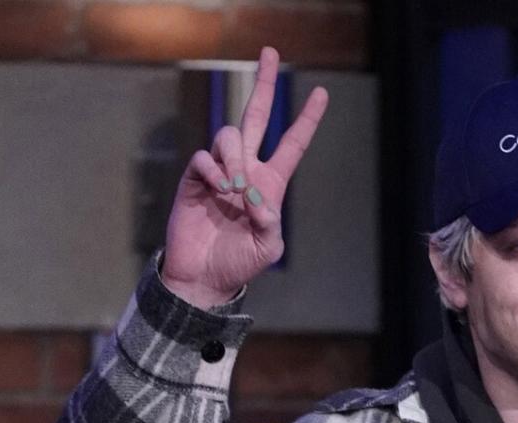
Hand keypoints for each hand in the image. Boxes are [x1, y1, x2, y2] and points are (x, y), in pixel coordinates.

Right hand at [161, 47, 328, 308]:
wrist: (204, 276)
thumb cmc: (239, 262)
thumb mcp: (267, 248)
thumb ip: (270, 224)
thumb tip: (257, 199)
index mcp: (271, 184)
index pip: (291, 144)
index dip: (307, 120)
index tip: (322, 93)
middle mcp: (247, 170)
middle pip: (256, 117)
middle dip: (264, 85)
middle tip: (270, 52)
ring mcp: (220, 171)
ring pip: (229, 137)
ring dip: (235, 156)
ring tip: (234, 187)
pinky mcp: (195, 179)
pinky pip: (204, 158)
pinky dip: (213, 170)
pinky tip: (218, 189)